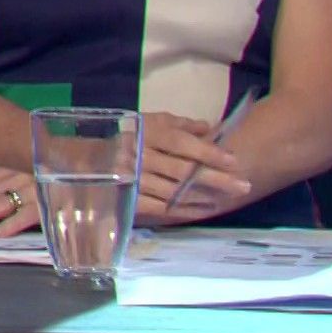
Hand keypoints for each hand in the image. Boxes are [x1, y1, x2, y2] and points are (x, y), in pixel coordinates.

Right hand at [135, 112, 250, 224]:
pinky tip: (202, 211)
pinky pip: (161, 207)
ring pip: (175, 192)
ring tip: (227, 200)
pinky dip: (183, 210)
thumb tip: (208, 128)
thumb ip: (179, 125)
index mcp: (148, 133)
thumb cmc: (125, 135)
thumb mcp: (149, 121)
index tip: (234, 161)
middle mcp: (142, 156)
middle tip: (243, 186)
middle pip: (184, 170)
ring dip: (204, 197)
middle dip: (216, 179)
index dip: (209, 153)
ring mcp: (135, 180)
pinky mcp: (130, 198)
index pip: (183, 143)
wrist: (88, 158)